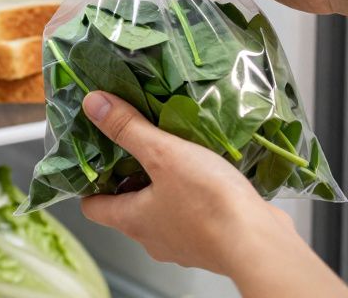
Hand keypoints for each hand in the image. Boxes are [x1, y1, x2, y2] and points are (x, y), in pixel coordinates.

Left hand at [79, 91, 347, 296]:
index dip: (89, 184)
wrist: (257, 241)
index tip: (95, 159)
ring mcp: (182, 243)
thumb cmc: (208, 202)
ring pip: (161, 211)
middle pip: (127, 207)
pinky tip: (206, 174)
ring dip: (164, 186)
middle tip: (136, 145)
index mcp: (132, 220)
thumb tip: (92, 104)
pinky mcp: (210, 241)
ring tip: (174, 154)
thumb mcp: (163, 154)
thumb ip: (128, 129)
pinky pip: (192, 215)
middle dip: (130, 177)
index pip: (93, 207)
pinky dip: (192, 196)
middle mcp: (152, 237)